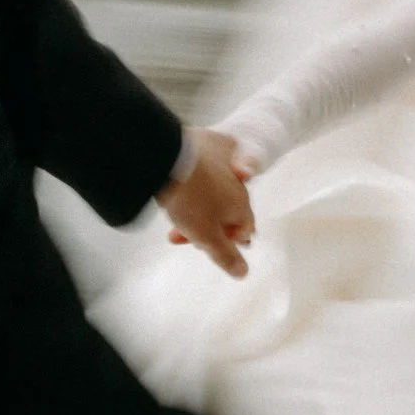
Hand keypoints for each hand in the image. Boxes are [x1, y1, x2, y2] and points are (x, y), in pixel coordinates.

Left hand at [156, 128, 254, 278]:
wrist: (169, 157)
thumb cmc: (189, 198)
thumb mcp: (205, 236)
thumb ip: (226, 255)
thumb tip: (243, 273)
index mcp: (242, 205)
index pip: (245, 228)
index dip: (232, 241)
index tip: (218, 249)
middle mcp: (239, 182)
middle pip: (230, 208)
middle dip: (213, 225)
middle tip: (190, 236)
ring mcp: (226, 160)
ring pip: (219, 187)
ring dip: (203, 205)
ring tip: (178, 216)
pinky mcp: (211, 141)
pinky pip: (213, 161)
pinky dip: (203, 174)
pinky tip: (190, 180)